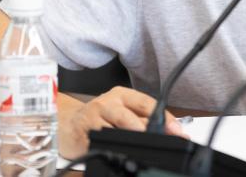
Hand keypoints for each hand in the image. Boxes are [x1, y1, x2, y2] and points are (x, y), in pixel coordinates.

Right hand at [59, 87, 186, 157]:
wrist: (68, 124)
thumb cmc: (100, 118)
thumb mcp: (122, 112)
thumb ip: (142, 119)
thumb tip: (169, 131)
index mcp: (123, 95)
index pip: (148, 103)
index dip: (164, 118)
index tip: (177, 131)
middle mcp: (109, 101)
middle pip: (131, 116)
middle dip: (147, 131)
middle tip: (159, 141)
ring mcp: (95, 115)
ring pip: (116, 128)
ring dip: (131, 139)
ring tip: (141, 147)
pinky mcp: (84, 130)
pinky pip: (102, 140)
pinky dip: (112, 146)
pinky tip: (118, 150)